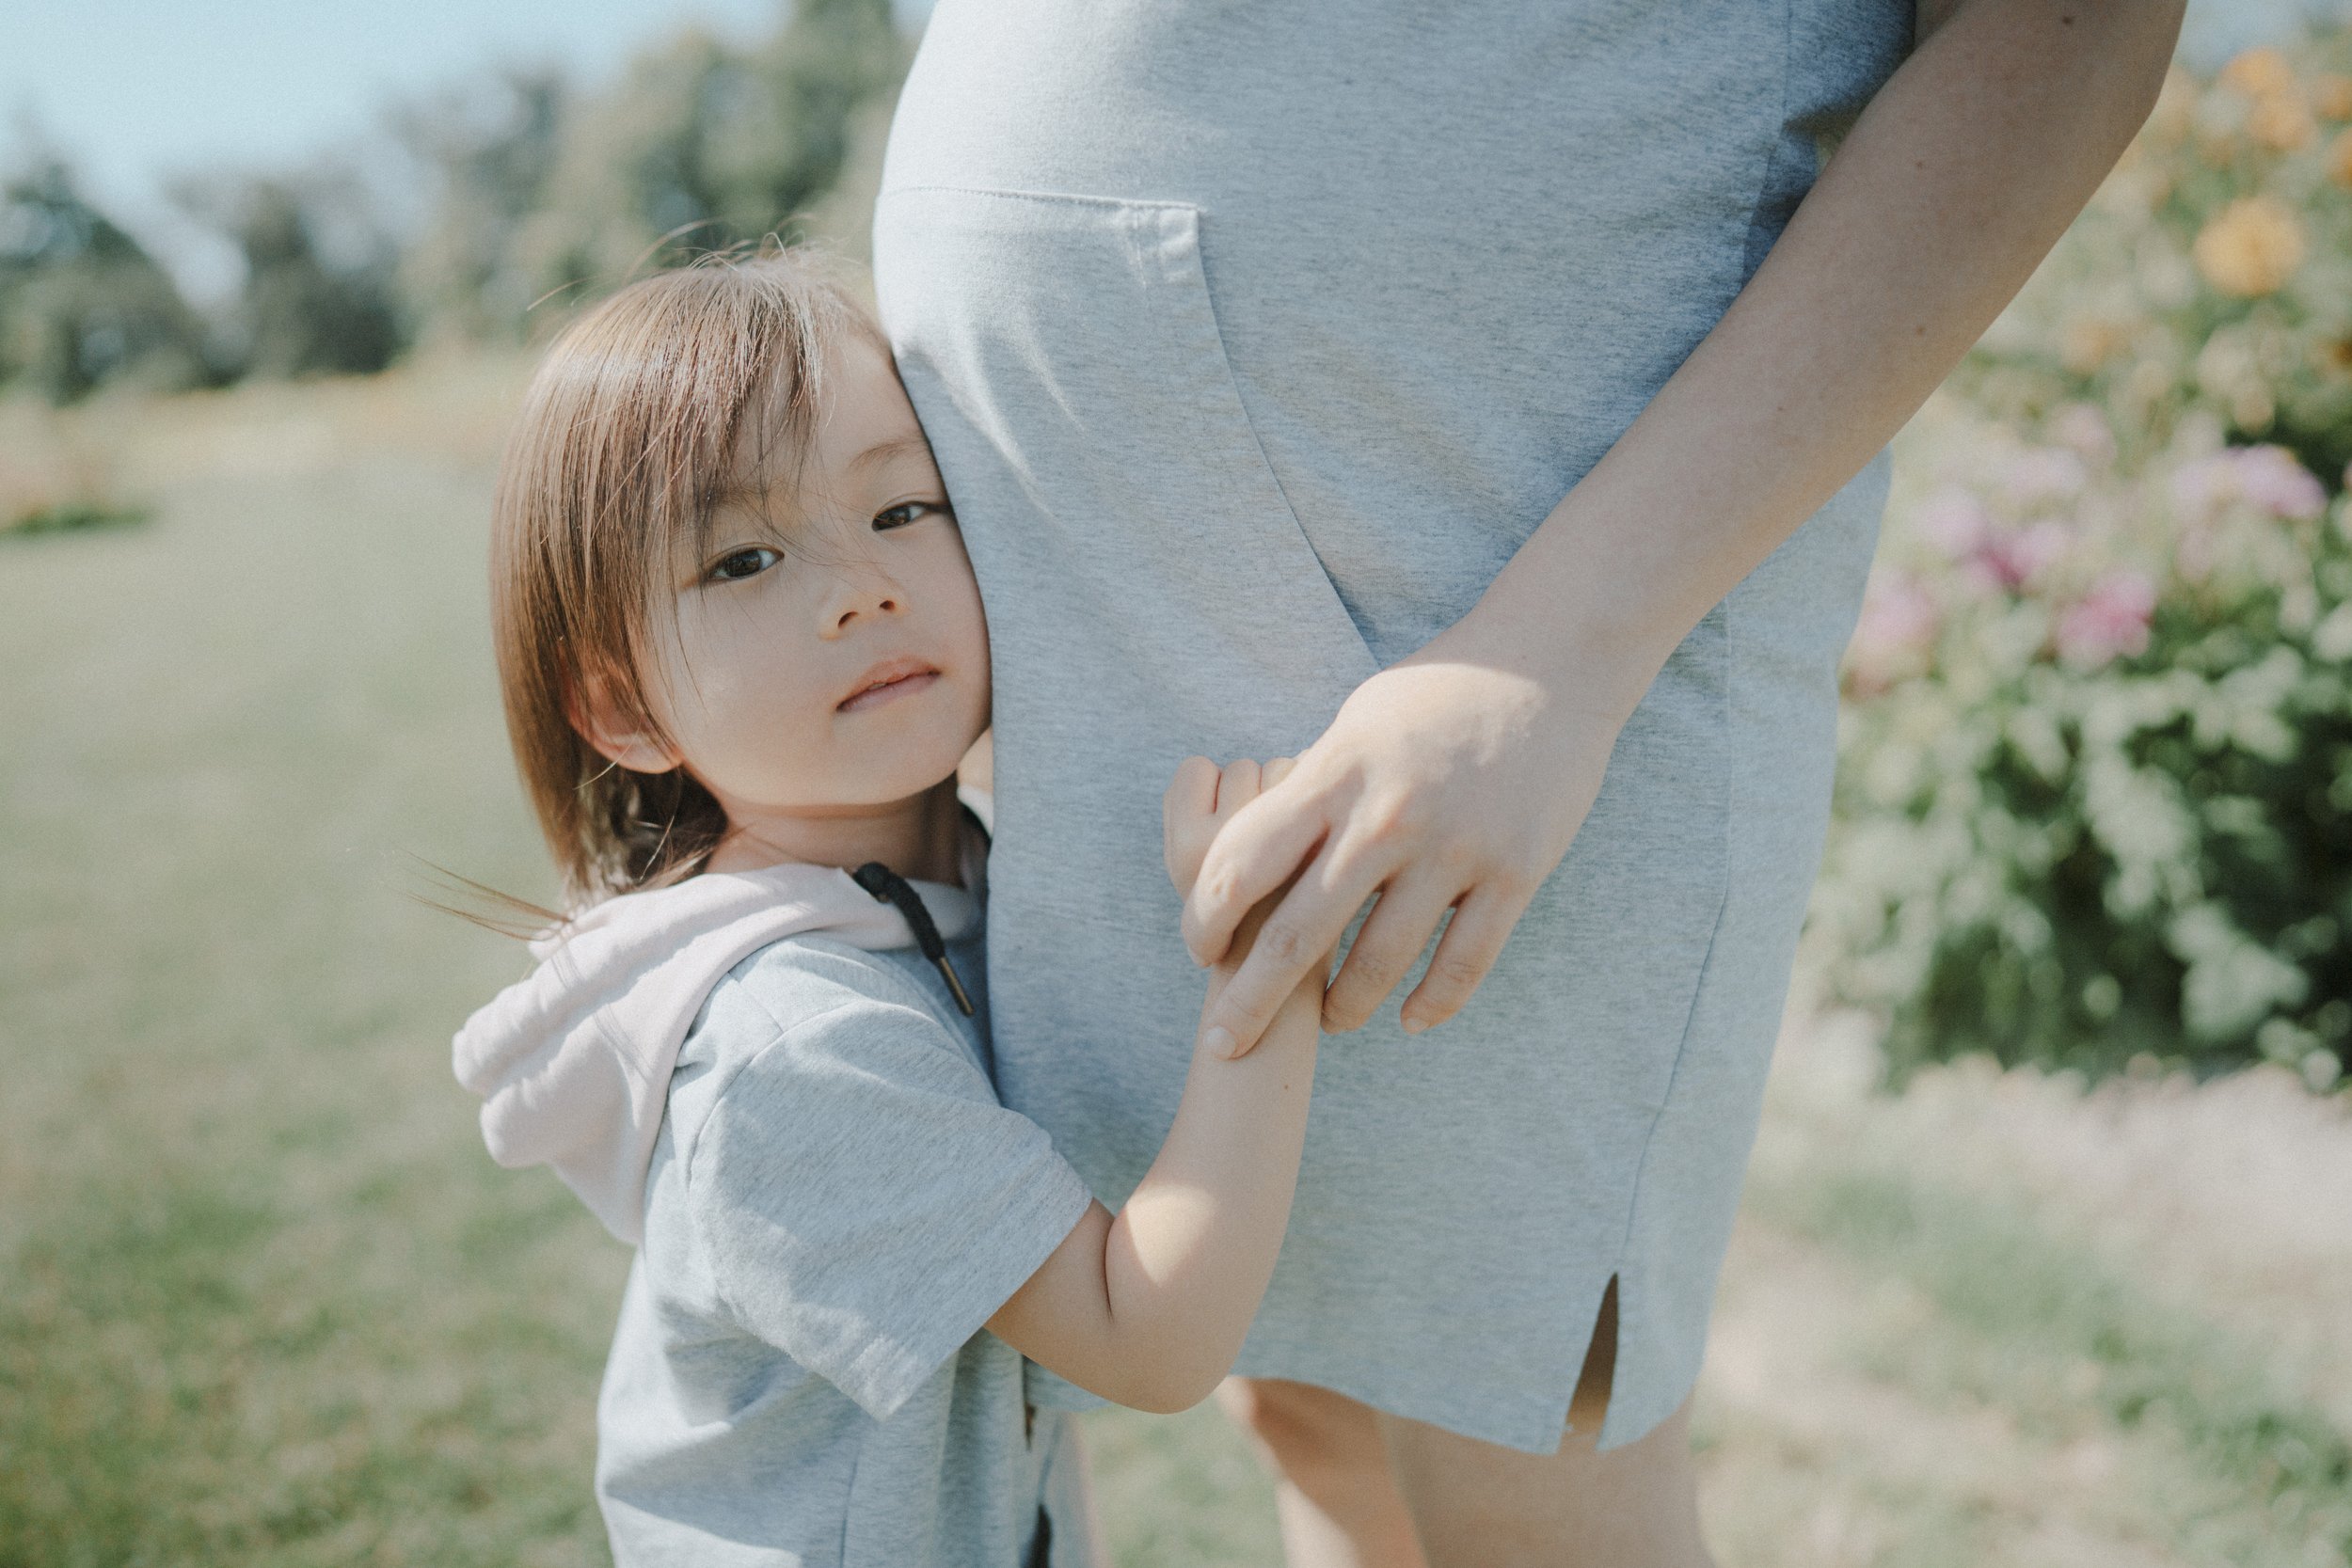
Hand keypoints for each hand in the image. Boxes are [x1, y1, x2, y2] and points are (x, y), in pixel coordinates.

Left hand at [1180, 641, 1628, 1057]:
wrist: (1552, 660)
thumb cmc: (1438, 689)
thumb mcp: (1356, 720)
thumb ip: (1310, 786)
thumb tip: (1259, 842)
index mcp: (1335, 774)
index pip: (1241, 864)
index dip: (1205, 919)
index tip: (1199, 950)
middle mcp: (1386, 818)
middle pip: (1295, 934)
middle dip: (1249, 1002)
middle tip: (1223, 1045)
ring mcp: (1454, 848)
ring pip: (1379, 963)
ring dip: (1342, 1008)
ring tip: (1329, 1024)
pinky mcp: (1515, 872)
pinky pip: (1465, 963)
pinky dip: (1432, 1004)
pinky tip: (1410, 1020)